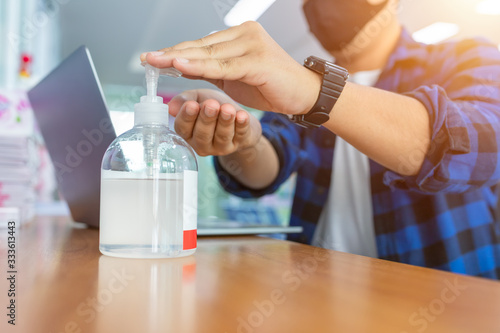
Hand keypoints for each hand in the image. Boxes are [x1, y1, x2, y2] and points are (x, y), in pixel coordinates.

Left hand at [140, 21, 321, 115]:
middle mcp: (245, 33)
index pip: (202, 43)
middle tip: (148, 59)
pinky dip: (200, 67)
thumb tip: (185, 66)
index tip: (154, 57)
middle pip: (201, 46)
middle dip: (172, 54)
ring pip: (209, 55)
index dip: (176, 50)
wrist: (304, 94)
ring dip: (181, 59)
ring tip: (157, 61)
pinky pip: (223, 66)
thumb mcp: (237, 76)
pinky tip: (180, 65)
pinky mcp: (257, 60)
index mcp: (240, 35)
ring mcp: (252, 44)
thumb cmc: (272, 85)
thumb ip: (214, 69)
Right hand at [168, 89, 261, 156]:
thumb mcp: (198, 98)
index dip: (186, 117)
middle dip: (206, 119)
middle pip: (202, 135)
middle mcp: (202, 144)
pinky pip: (241, 135)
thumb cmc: (214, 106)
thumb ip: (185, 99)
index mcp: (188, 132)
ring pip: (222, 136)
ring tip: (227, 109)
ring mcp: (222, 147)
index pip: (182, 128)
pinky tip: (242, 115)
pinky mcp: (241, 144)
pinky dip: (242, 125)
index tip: (191, 105)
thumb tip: (170, 107)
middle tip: (210, 105)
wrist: (238, 115)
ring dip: (224, 122)